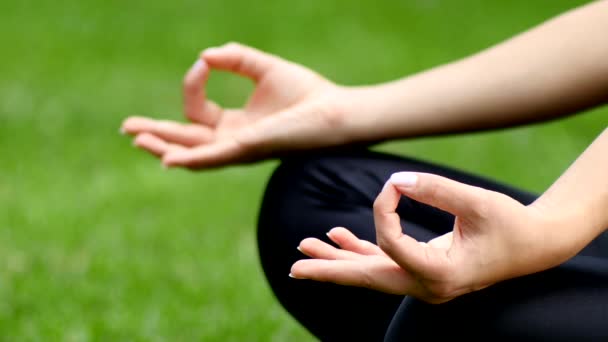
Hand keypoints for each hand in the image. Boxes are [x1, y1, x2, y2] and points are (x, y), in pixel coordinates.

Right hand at [121, 42, 349, 168]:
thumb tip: (205, 56)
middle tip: (127, 128)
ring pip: (192, 153)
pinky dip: (189, 159)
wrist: (334, 111)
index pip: (197, 111)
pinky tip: (166, 158)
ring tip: (136, 138)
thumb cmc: (306, 94)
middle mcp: (232, 142)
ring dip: (163, 146)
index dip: (192, 84)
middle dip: (156, 134)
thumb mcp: (263, 68)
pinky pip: (212, 157)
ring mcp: (238, 149)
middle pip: (186, 140)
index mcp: (234, 125)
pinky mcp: (248, 150)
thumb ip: (235, 58)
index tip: (205, 63)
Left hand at [291, 172, 578, 303]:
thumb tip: (394, 182)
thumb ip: (435, 190)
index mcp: (441, 274)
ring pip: (370, 273)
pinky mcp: (422, 269)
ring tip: (302, 252)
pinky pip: (384, 263)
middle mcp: (427, 286)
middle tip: (293, 269)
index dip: (383, 210)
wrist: (535, 245)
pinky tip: (336, 237)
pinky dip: (360, 251)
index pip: (391, 244)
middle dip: (329, 271)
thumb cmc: (511, 224)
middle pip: (367, 278)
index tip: (393, 186)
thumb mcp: (476, 203)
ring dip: (337, 261)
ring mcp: (423, 281)